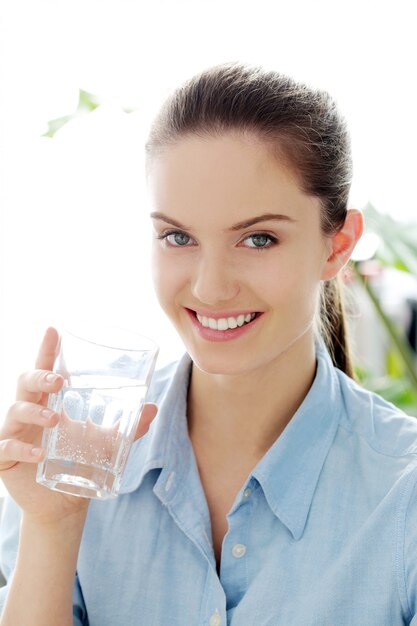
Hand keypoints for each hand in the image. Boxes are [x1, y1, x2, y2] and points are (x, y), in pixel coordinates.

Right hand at [0, 327, 157, 525]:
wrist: (63, 501)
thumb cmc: (79, 461)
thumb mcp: (106, 442)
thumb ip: (128, 427)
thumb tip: (152, 408)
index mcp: (50, 401)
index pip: (45, 369)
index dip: (47, 349)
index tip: (54, 330)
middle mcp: (29, 411)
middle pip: (25, 382)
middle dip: (39, 377)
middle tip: (58, 381)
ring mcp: (14, 433)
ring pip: (14, 411)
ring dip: (33, 412)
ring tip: (54, 419)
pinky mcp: (4, 458)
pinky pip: (5, 448)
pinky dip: (21, 449)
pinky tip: (38, 453)